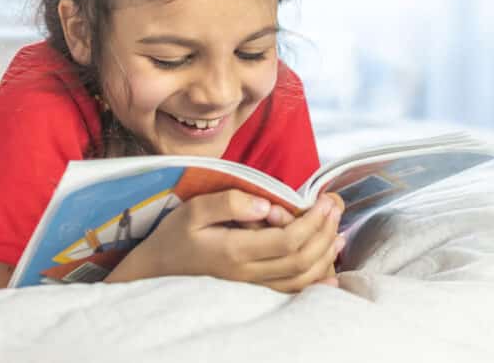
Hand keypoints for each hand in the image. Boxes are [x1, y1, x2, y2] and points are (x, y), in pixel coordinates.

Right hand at [106, 190, 344, 292]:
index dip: (313, 221)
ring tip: (338, 232)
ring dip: (325, 256)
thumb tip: (266, 205)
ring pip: (301, 279)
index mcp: (235, 251)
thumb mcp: (194, 209)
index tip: (324, 201)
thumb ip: (230, 202)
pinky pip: (291, 292)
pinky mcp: (252, 291)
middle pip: (301, 260)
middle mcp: (248, 274)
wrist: (155, 271)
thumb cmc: (173, 237)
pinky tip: (328, 268)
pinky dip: (315, 280)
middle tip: (335, 208)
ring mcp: (251, 287)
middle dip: (325, 233)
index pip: (288, 240)